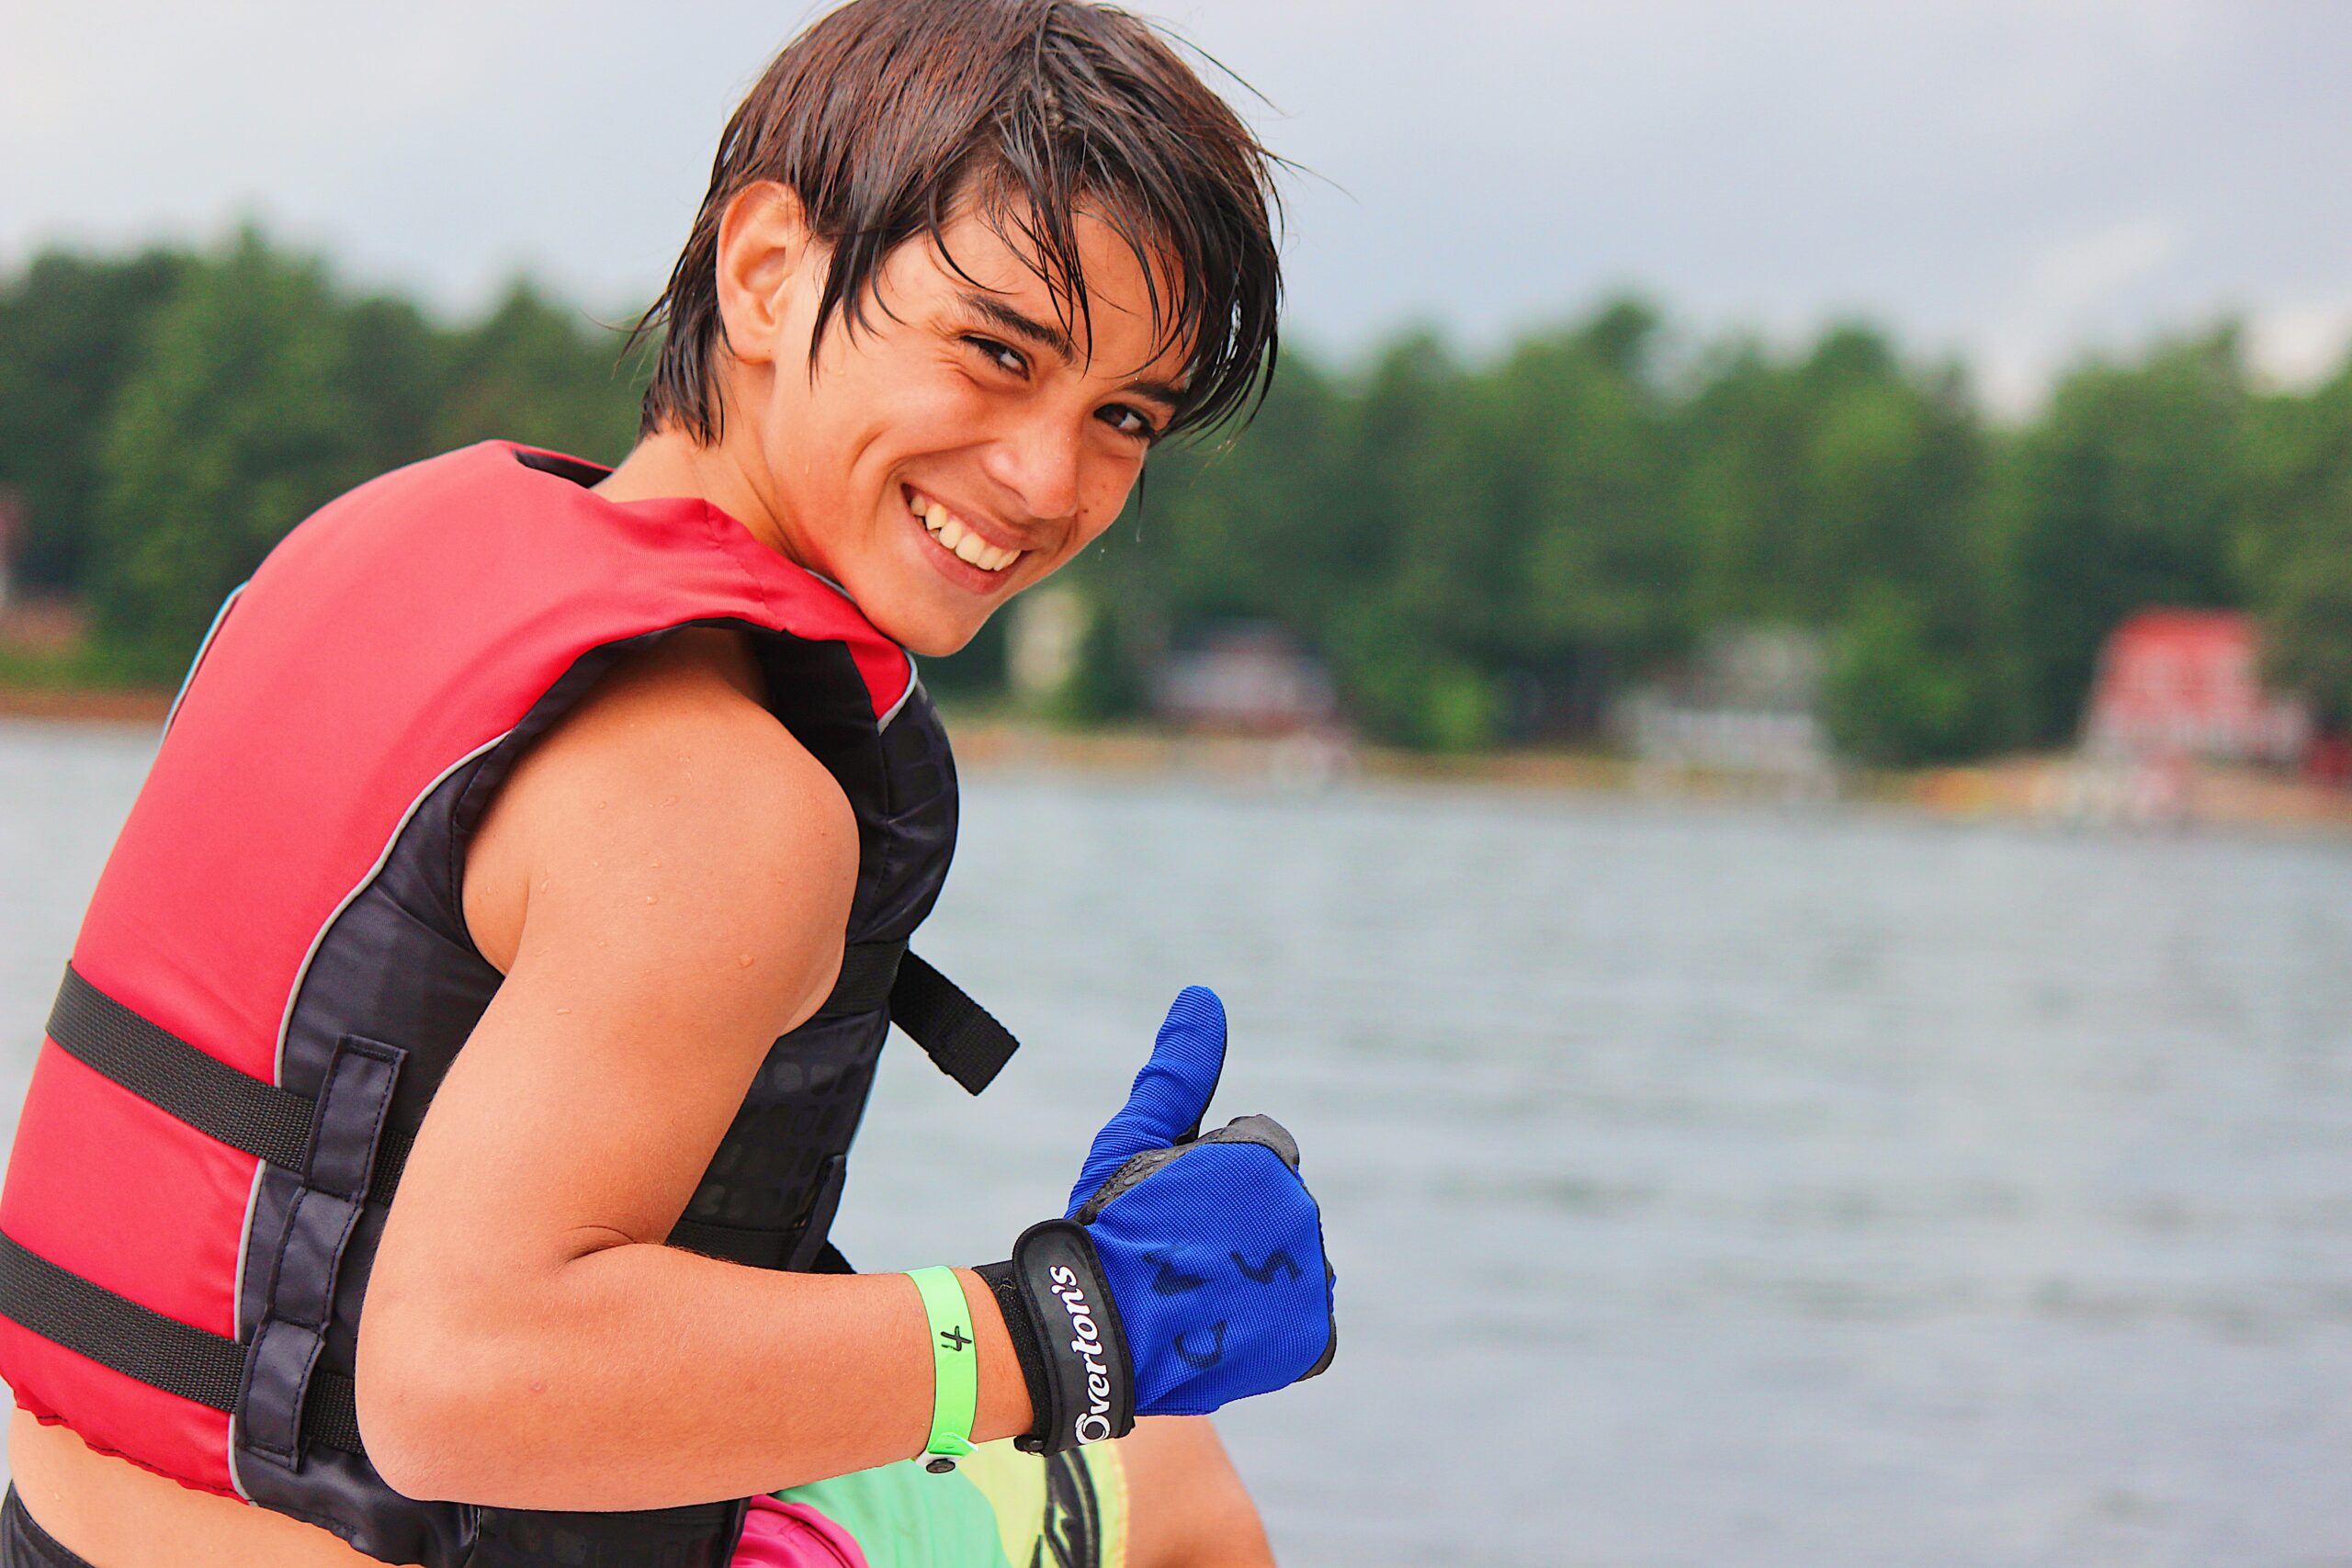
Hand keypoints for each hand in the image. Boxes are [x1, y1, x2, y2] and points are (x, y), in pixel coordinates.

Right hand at [983, 988, 1335, 1452]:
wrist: (1099, 1331)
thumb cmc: (1110, 1227)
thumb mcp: (1135, 1139)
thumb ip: (1179, 1070)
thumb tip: (1202, 996)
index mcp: (1264, 1157)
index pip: (1258, 1157)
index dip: (1207, 1186)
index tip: (1170, 1212)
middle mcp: (1300, 1211)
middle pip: (1275, 1214)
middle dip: (1233, 1230)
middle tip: (1177, 1256)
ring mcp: (1310, 1278)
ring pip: (1288, 1268)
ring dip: (1252, 1279)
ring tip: (1195, 1297)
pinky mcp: (1312, 1337)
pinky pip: (1299, 1324)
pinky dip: (1268, 1330)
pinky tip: (1223, 1331)